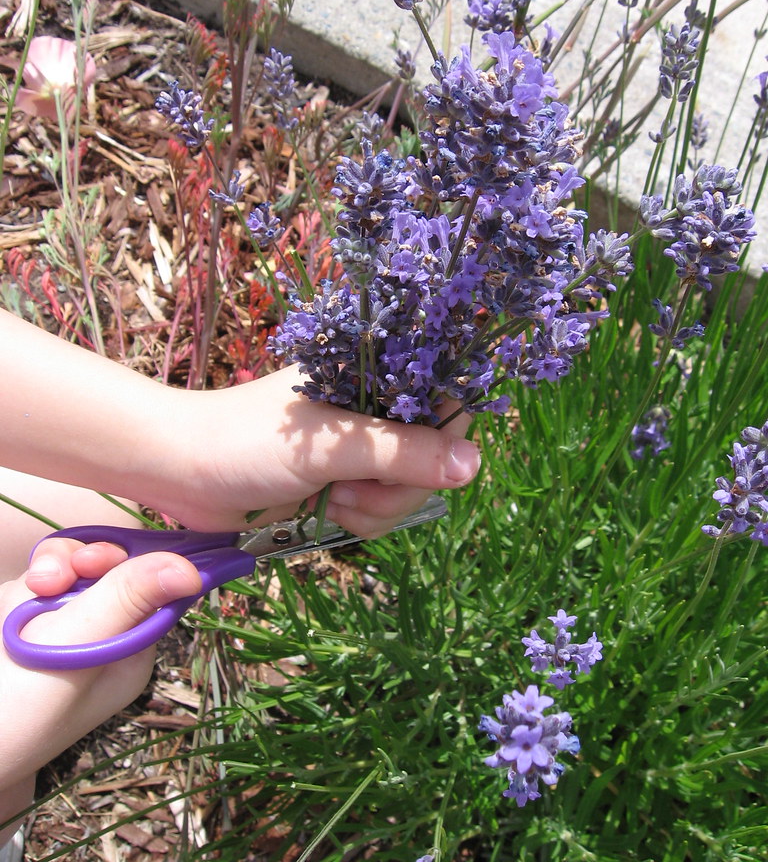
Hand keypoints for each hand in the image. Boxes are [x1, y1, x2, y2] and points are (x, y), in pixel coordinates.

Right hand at [0, 540, 200, 842]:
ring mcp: (61, 629)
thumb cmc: (14, 707)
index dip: (133, 562)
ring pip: (71, 568)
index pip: (154, 588)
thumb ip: (127, 600)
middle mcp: (102, 638)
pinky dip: (24, 587)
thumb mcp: (75, 648)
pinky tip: (8, 609)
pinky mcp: (25, 621)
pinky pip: (37, 582)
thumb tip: (193, 571)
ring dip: (50, 569)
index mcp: (130, 653)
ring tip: (34, 588)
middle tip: (53, 580)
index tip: (102, 559)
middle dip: (82, 563)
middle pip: (111, 568)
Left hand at [165, 365, 480, 532]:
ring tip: (330, 498)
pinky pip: (381, 510)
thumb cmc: (247, 441)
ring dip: (375, 507)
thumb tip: (475, 464)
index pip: (443, 393)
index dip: (448, 429)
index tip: (424, 458)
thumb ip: (403, 452)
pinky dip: (359, 519)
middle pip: (434, 453)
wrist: (181, 472)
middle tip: (355, 485)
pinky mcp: (343, 482)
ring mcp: (358, 449)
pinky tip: (323, 511)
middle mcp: (371, 408)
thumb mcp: (331, 444)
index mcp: (372, 375)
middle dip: (400, 485)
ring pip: (409, 490)